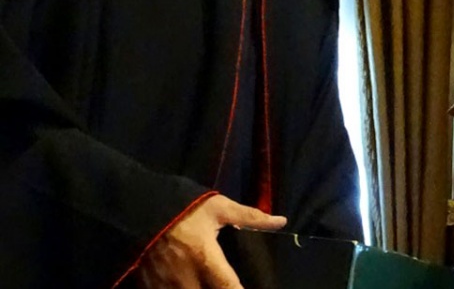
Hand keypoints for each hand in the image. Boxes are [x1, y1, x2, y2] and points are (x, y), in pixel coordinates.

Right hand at [136, 195, 286, 288]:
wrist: (137, 207)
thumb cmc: (184, 207)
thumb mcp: (219, 208)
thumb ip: (251, 217)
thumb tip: (281, 221)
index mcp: (205, 257)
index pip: (228, 287)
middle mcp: (184, 277)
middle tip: (226, 285)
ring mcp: (164, 285)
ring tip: (209, 285)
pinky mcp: (147, 286)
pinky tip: (189, 286)